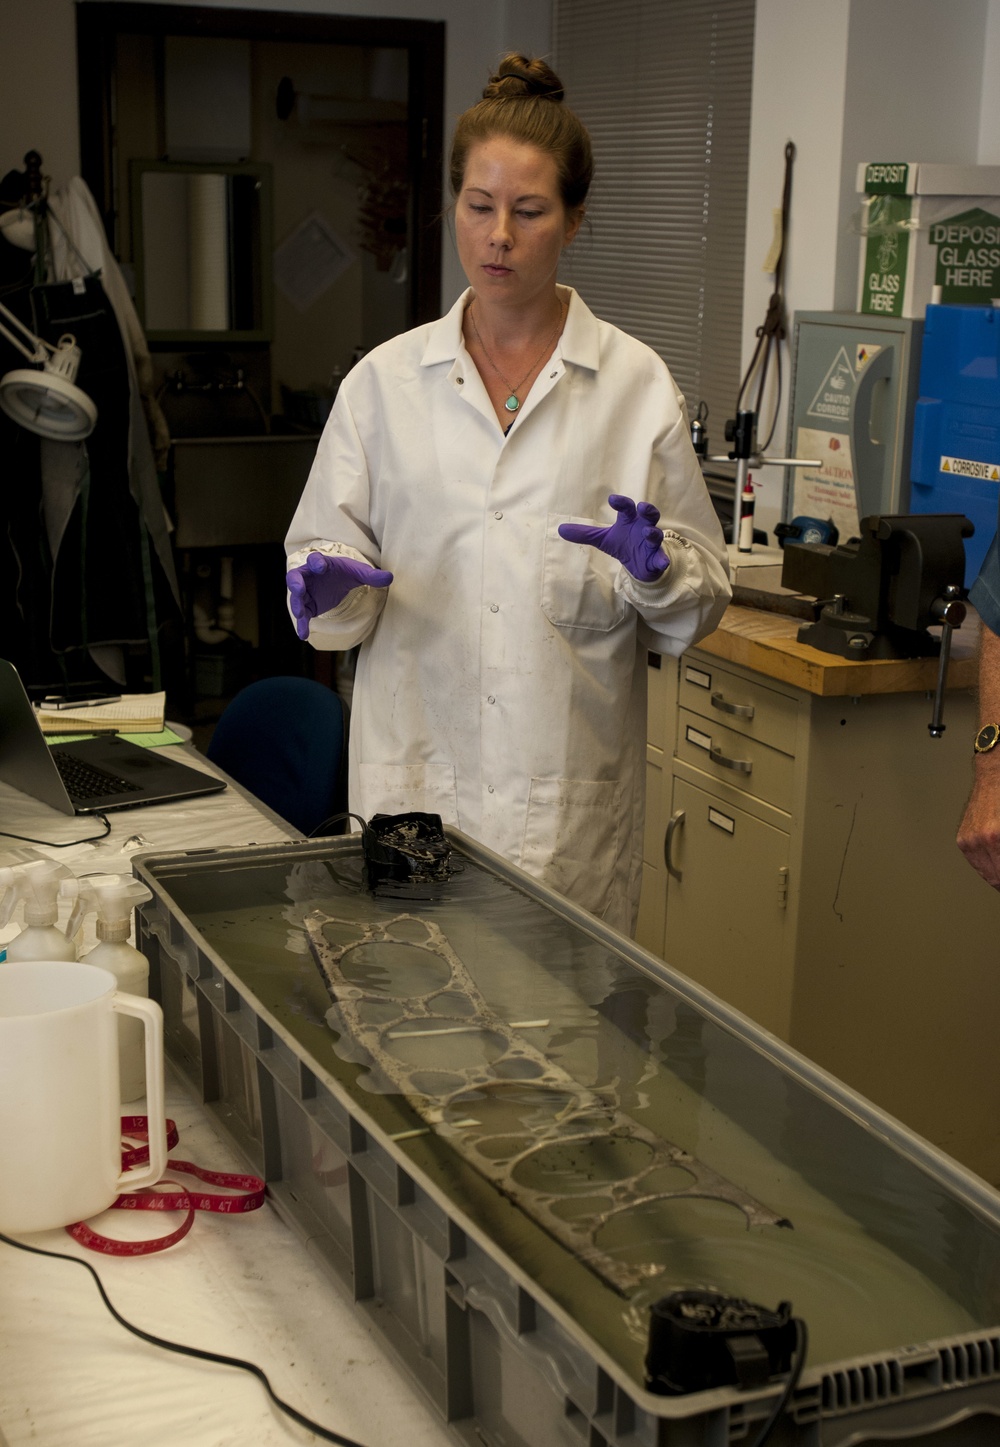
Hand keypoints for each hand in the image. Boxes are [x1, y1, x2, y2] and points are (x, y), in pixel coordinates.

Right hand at [286, 552, 392, 639]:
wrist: (336, 582)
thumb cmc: (344, 573)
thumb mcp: (358, 573)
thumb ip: (372, 576)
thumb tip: (390, 577)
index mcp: (321, 564)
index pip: (315, 560)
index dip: (316, 562)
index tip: (320, 566)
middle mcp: (308, 577)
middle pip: (296, 577)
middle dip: (296, 583)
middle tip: (298, 589)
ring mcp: (305, 592)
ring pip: (296, 598)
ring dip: (296, 605)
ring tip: (301, 614)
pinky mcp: (306, 606)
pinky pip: (302, 616)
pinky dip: (302, 625)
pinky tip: (303, 635)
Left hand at [558, 494, 669, 581]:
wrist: (639, 565)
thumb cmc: (623, 544)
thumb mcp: (603, 539)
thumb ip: (585, 534)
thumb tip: (560, 529)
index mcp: (630, 520)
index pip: (627, 508)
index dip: (621, 503)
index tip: (612, 499)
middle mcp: (643, 528)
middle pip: (649, 515)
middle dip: (648, 510)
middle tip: (642, 506)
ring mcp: (652, 544)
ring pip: (656, 535)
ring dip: (653, 533)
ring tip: (647, 532)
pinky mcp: (657, 559)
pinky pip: (661, 559)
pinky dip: (662, 560)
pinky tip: (662, 562)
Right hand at [957, 760, 999, 888]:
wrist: (995, 775)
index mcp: (997, 837)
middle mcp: (981, 840)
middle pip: (996, 877)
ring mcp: (969, 840)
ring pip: (987, 874)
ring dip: (997, 875)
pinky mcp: (963, 839)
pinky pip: (976, 863)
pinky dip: (988, 867)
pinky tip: (997, 864)